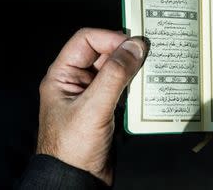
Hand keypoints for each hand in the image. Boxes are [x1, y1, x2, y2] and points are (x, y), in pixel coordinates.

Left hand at [36, 28, 147, 184]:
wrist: (76, 180)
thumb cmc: (72, 148)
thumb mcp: (93, 108)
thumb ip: (114, 75)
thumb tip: (134, 47)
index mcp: (63, 75)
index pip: (86, 41)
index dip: (110, 38)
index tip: (133, 45)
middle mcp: (76, 81)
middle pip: (102, 52)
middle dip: (124, 51)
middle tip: (147, 54)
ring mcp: (91, 94)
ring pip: (114, 69)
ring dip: (131, 68)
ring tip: (150, 68)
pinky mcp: (104, 106)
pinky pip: (121, 86)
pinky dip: (134, 84)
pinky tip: (146, 86)